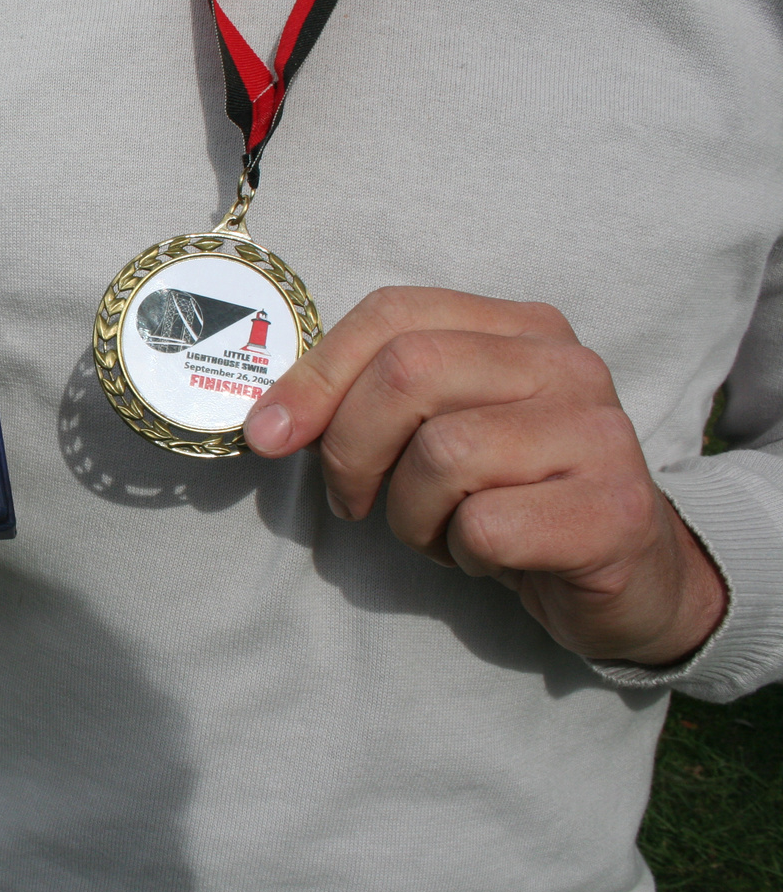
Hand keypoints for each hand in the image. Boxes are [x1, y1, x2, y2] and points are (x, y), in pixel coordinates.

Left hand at [244, 287, 726, 664]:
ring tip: (442, 530)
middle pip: (409, 372)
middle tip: (353, 500)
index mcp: (519, 329)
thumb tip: (265, 422)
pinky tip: (490, 557)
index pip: (394, 314)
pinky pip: (487, 527)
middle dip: (351, 448)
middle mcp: (566, 365)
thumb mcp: (435, 433)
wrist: (627, 577)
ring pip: (444, 455)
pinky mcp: (615, 512)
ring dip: (412, 514)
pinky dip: (463, 554)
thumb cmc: (507, 497)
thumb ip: (367, 403)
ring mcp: (599, 435)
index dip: (316, 374)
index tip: (267, 435)